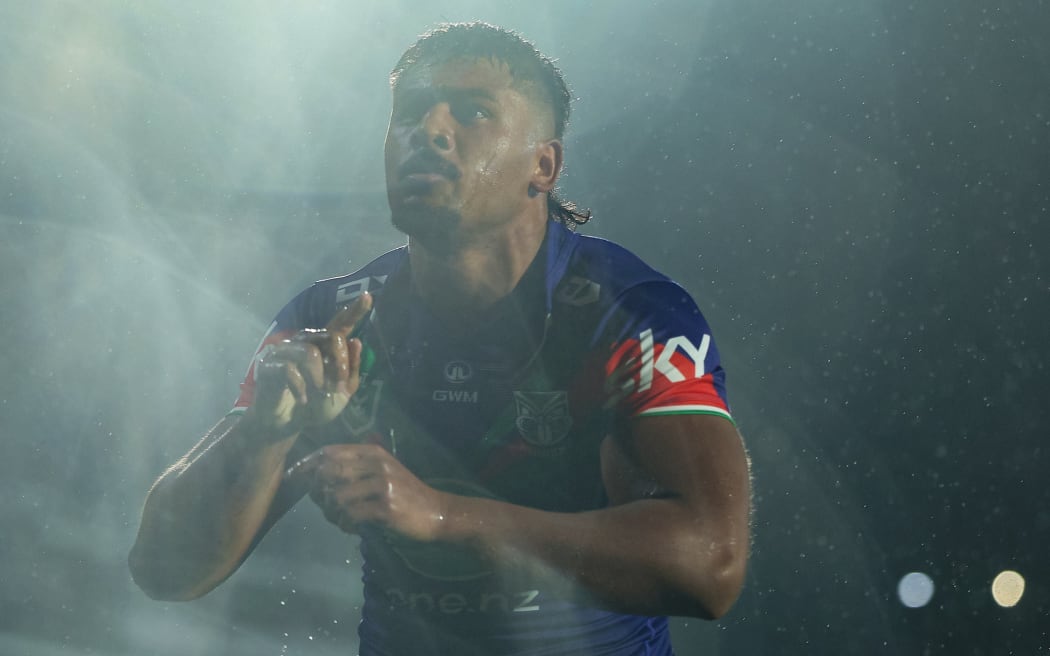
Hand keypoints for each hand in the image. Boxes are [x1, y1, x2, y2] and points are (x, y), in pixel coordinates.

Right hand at [245, 292, 372, 436]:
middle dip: (341, 364)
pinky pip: (289, 369)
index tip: (368, 296)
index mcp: (325, 347)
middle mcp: (306, 342)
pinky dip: (300, 388)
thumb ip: (351, 370)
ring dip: (319, 377)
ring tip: (318, 393)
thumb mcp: (342, 393)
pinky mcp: (269, 363)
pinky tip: (302, 399)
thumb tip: (356, 341)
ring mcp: (286, 350)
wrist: (287, 425)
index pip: (341, 325)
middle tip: (339, 386)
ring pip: (310, 353)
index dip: (354, 311)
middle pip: (331, 337)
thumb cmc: (316, 407)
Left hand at [286, 443, 449, 541]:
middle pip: (328, 472)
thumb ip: (356, 468)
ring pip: (336, 497)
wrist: (437, 513)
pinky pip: (350, 515)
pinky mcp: (385, 507)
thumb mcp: (385, 471)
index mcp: (373, 452)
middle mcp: (376, 463)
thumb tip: (316, 474)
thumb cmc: (407, 494)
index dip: (306, 463)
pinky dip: (345, 524)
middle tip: (325, 506)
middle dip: (318, 492)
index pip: (329, 451)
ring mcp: (381, 485)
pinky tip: (352, 527)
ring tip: (342, 520)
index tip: (293, 477)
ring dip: (332, 513)